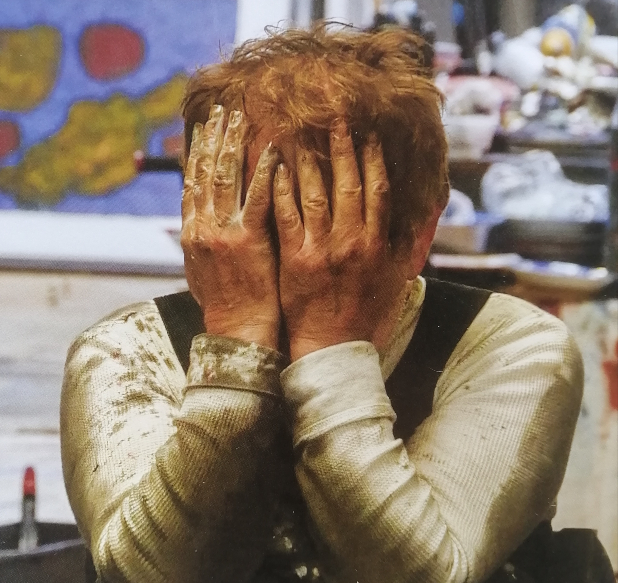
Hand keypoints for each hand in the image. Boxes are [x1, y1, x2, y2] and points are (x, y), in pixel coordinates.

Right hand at [181, 105, 279, 348]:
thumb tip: (200, 231)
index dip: (197, 154)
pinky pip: (257, 197)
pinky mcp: (247, 241)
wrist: (236, 334)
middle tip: (222, 111)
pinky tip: (273, 150)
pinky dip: (265, 171)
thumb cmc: (226, 310)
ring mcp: (222, 233)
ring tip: (242, 117)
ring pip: (225, 177)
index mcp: (190, 236)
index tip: (203, 130)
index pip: (191, 185)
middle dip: (213, 138)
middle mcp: (201, 229)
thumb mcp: (202, 277)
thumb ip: (201, 249)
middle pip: (204, 173)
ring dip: (233, 144)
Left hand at [273, 122, 404, 360]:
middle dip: (343, 147)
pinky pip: (287, 217)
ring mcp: (321, 249)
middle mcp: (351, 241)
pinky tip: (278, 167)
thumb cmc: (366, 319)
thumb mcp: (396, 284)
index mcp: (377, 245)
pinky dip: (283, 190)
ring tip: (303, 130)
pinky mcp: (295, 259)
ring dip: (310, 159)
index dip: (373, 159)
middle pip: (348, 184)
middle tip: (337, 117)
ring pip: (316, 194)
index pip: (378, 191)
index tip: (369, 134)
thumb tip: (418, 219)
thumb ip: (405, 249)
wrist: (334, 351)